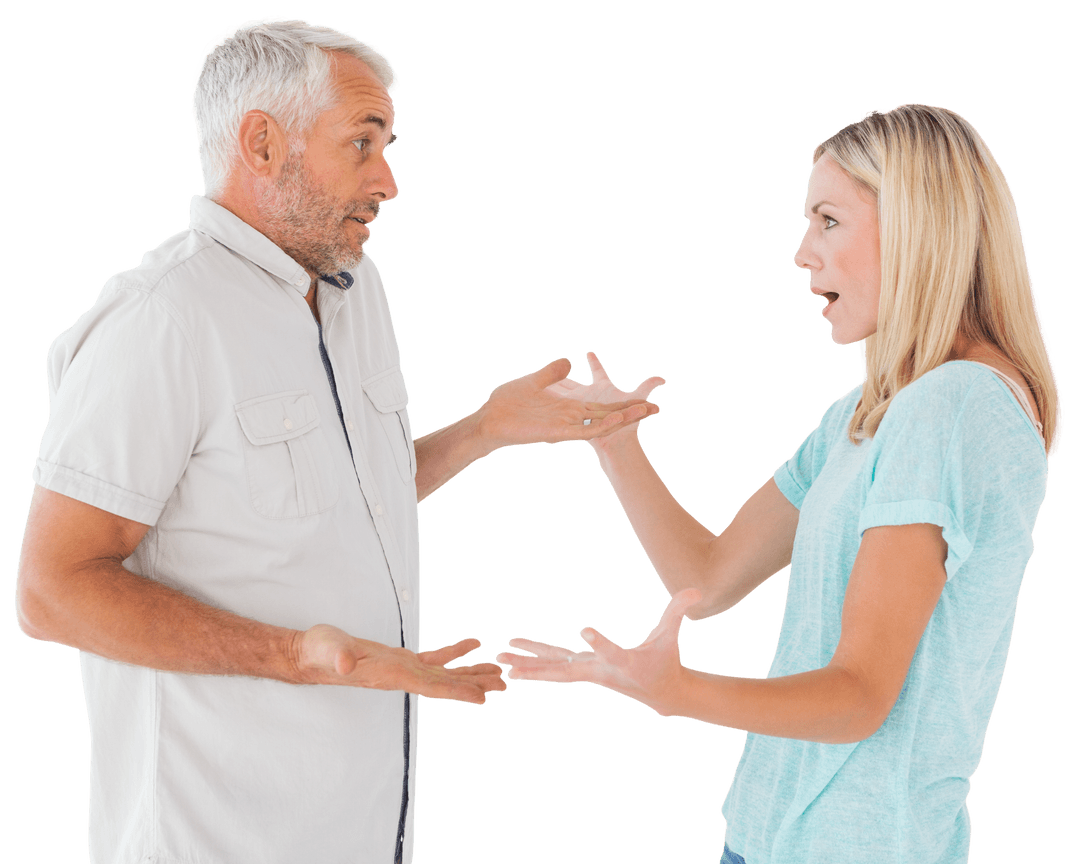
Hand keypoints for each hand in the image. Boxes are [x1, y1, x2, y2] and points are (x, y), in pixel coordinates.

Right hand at [297, 625, 506, 704]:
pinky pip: (433, 658)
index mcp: (391, 675)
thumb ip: (338, 656)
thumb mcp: (328, 648)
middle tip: (506, 684)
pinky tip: (472, 645)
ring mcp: (402, 669)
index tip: (483, 697)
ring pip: (444, 673)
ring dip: (470, 672)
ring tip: (497, 672)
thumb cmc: (318, 651)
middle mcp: (401, 676)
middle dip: (475, 684)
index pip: (430, 686)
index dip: (457, 690)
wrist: (310, 654)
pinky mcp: (399, 659)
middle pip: (445, 684)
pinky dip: (454, 652)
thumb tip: (345, 664)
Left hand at [474, 357, 660, 452]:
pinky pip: (584, 431)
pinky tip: (615, 419)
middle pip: (608, 415)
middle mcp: (572, 417)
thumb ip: (552, 373)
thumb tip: (568, 361)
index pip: (601, 404)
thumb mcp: (535, 381)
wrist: (489, 419)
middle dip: (631, 412)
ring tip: (644, 411)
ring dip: (622, 418)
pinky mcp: (558, 433)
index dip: (620, 402)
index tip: (642, 398)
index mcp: (569, 406)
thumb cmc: (507, 403)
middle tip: (656, 408)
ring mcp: (567, 425)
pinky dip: (600, 426)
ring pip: (601, 423)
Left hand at [496, 589, 699, 716]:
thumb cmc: (666, 661)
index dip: (599, 642)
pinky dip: (536, 661)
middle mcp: (600, 671)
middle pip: (565, 670)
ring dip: (528, 664)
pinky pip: (556, 664)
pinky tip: (515, 659)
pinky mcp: (584, 670)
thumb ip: (679, 611)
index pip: (610, 651)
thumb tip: (696, 590)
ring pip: (554, 668)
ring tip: (501, 659)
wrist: (662, 693)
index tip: (584, 630)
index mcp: (623, 663)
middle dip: (538, 667)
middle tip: (510, 665)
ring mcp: (589, 672)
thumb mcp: (673, 635)